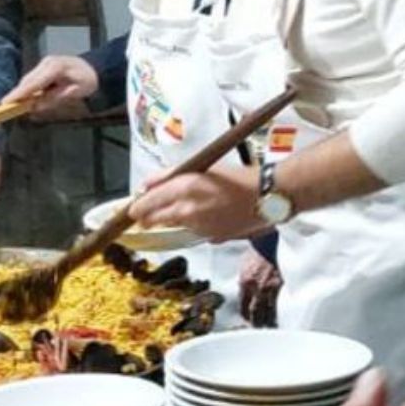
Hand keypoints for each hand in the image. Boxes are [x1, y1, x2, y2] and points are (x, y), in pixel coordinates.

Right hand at [8, 54, 98, 116]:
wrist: (97, 69)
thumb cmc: (88, 81)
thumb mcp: (75, 92)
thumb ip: (55, 98)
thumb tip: (35, 106)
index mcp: (55, 68)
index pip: (34, 83)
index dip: (19, 93)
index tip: (6, 102)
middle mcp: (47, 62)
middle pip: (28, 81)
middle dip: (18, 94)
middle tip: (8, 108)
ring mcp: (45, 62)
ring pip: (29, 79)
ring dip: (24, 91)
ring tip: (17, 104)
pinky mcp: (45, 65)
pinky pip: (34, 78)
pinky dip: (30, 87)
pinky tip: (29, 96)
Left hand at [133, 161, 262, 240]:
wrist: (271, 196)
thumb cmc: (243, 177)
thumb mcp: (205, 167)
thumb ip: (171, 175)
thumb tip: (147, 184)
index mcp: (185, 187)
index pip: (147, 202)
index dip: (137, 206)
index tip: (133, 207)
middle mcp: (188, 210)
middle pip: (154, 219)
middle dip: (148, 216)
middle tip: (146, 214)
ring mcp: (199, 226)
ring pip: (173, 225)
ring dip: (171, 219)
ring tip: (183, 208)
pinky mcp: (211, 237)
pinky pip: (193, 230)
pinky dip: (192, 224)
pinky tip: (206, 215)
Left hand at [240, 247, 282, 324]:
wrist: (273, 239)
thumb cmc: (262, 246)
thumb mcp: (246, 261)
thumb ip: (245, 276)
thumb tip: (244, 283)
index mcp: (245, 281)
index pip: (243, 304)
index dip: (245, 314)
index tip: (248, 318)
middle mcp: (256, 287)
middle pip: (254, 312)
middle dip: (256, 321)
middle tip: (258, 327)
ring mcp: (270, 288)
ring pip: (268, 311)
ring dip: (269, 320)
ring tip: (271, 327)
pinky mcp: (283, 286)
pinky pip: (281, 304)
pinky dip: (281, 312)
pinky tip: (283, 317)